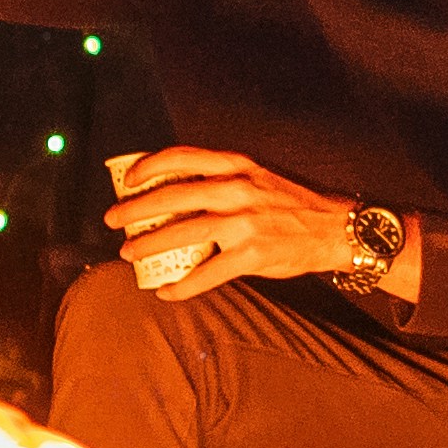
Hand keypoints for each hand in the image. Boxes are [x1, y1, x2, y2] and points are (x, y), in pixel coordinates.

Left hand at [98, 145, 373, 301]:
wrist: (335, 229)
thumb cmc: (292, 204)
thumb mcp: (258, 176)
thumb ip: (224, 178)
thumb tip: (178, 190)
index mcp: (237, 166)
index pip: (183, 157)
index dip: (149, 166)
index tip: (128, 179)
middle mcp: (237, 190)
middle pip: (173, 196)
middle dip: (135, 209)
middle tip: (112, 221)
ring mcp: (244, 224)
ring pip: (183, 233)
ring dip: (149, 245)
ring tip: (129, 253)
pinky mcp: (251, 256)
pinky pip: (206, 274)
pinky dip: (181, 285)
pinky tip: (166, 290)